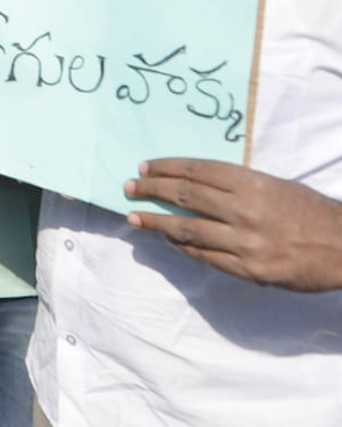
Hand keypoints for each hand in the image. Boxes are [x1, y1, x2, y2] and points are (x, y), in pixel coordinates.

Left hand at [126, 158, 341, 290]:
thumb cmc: (309, 211)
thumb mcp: (274, 185)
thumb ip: (236, 185)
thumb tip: (192, 184)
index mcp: (252, 183)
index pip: (197, 171)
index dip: (166, 168)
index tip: (144, 167)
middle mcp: (245, 210)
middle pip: (185, 196)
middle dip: (152, 190)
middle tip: (129, 187)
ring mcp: (246, 242)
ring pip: (188, 229)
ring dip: (156, 223)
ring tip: (134, 217)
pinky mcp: (249, 270)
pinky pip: (206, 257)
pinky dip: (183, 247)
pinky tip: (168, 240)